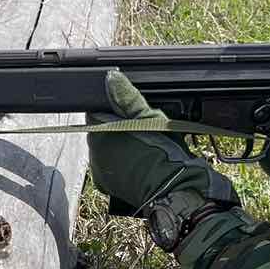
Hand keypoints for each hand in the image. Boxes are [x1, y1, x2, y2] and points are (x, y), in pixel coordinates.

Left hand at [86, 71, 202, 215]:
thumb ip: (129, 98)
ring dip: (123, 146)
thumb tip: (113, 77)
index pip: (98, 111)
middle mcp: (95, 154)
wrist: (175, 191)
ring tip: (146, 146)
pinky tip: (143, 161)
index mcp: (98, 133)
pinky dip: (126, 164)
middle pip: (103, 130)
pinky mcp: (111, 188)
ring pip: (110, 149)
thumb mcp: (149, 118)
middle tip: (144, 128)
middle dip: (119, 127)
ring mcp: (102, 173)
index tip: (132, 110)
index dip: (115, 108)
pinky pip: (115, 169)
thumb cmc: (162, 155)